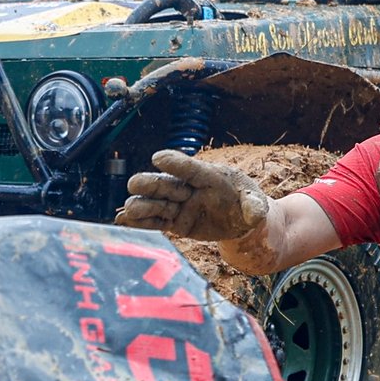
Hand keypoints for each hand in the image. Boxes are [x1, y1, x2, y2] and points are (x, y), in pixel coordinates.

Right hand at [113, 151, 271, 241]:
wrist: (241, 220)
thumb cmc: (247, 204)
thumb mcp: (257, 204)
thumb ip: (255, 206)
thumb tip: (255, 213)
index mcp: (210, 176)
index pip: (191, 168)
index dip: (175, 162)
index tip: (158, 158)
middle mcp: (191, 188)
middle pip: (168, 184)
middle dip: (151, 183)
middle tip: (135, 183)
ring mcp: (181, 205)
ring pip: (158, 204)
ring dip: (143, 205)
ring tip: (128, 208)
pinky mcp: (176, 222)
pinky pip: (156, 222)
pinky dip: (140, 223)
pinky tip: (123, 221)